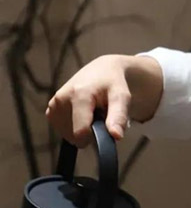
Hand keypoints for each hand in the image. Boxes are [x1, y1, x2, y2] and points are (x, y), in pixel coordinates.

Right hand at [46, 54, 162, 147]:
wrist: (102, 70)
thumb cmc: (114, 85)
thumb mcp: (122, 97)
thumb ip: (119, 117)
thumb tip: (116, 136)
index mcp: (78, 95)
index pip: (81, 132)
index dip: (96, 137)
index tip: (106, 126)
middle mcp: (61, 99)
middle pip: (74, 136)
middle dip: (91, 132)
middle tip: (101, 115)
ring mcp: (53, 105)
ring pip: (68, 135)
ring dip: (83, 130)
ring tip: (93, 113)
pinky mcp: (51, 109)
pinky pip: (63, 131)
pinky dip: (74, 127)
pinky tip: (83, 114)